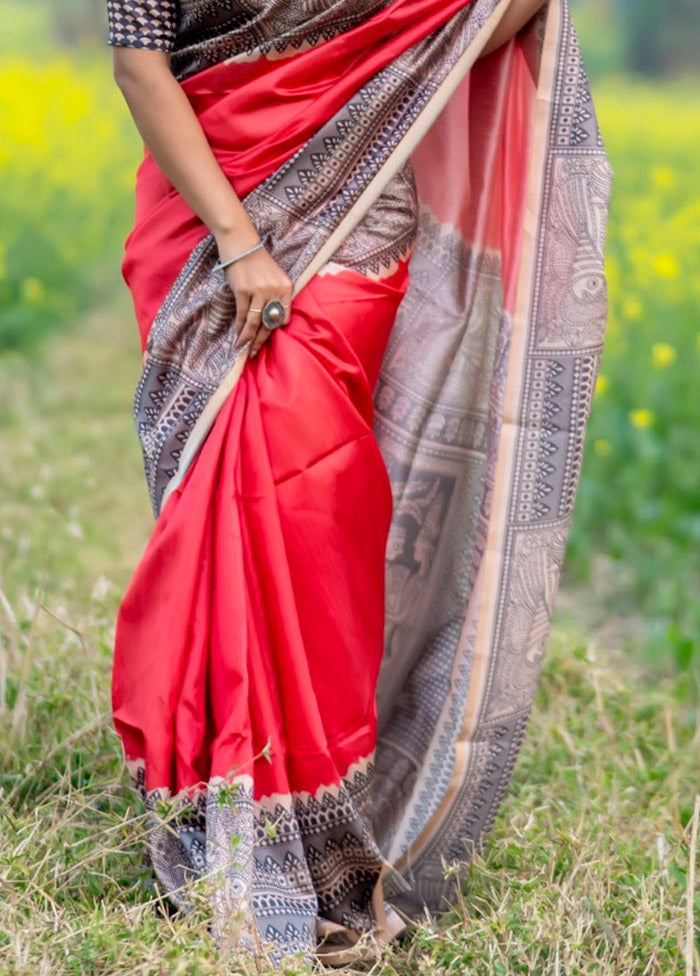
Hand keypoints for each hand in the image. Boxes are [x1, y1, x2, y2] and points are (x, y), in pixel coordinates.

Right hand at [222, 240, 292, 357]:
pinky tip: (237, 334)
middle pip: (269, 322)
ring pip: (255, 322)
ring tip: (243, 348)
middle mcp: (275, 290)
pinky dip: (239, 326)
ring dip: (248, 338)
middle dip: (261, 340)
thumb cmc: (257, 261)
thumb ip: (277, 296)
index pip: (284, 316)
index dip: (275, 330)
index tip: (267, 340)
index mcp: (286, 287)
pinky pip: (242, 314)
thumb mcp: (274, 277)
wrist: (241, 243)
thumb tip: (271, 321)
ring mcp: (259, 291)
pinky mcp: (243, 291)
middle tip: (254, 353)